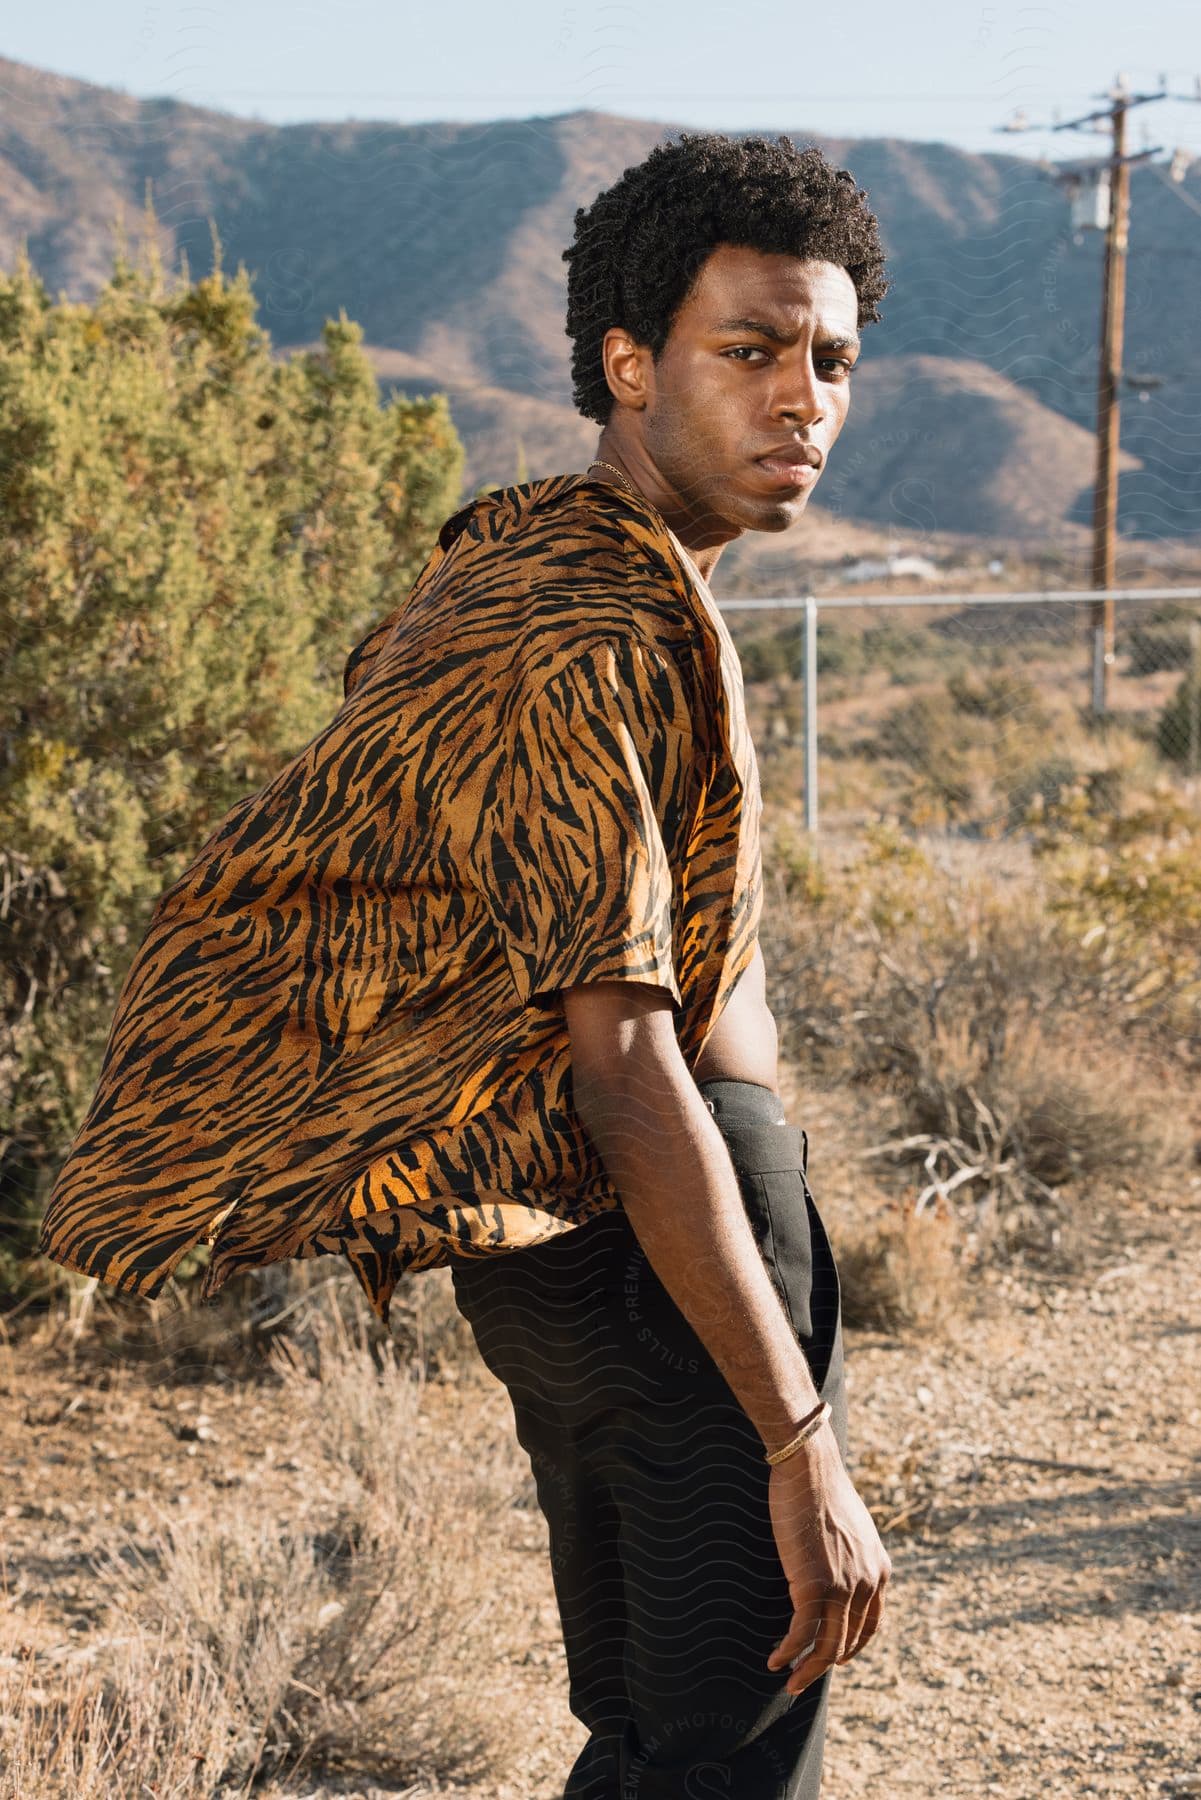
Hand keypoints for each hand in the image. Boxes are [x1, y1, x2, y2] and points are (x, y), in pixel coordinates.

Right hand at [764, 1425, 890, 1694]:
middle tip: (803, 1678)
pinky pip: (802, 1634)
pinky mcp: (814, 1586)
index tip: (834, 1659)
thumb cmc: (821, 1488)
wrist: (810, 1468)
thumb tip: (836, 1561)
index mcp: (880, 1569)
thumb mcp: (850, 1526)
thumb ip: (851, 1552)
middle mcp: (868, 1583)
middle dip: (825, 1665)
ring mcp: (843, 1587)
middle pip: (848, 1642)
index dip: (852, 1646)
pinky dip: (788, 1652)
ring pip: (828, 1647)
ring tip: (788, 1680)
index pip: (870, 1624)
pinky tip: (773, 1659)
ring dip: (807, 1670)